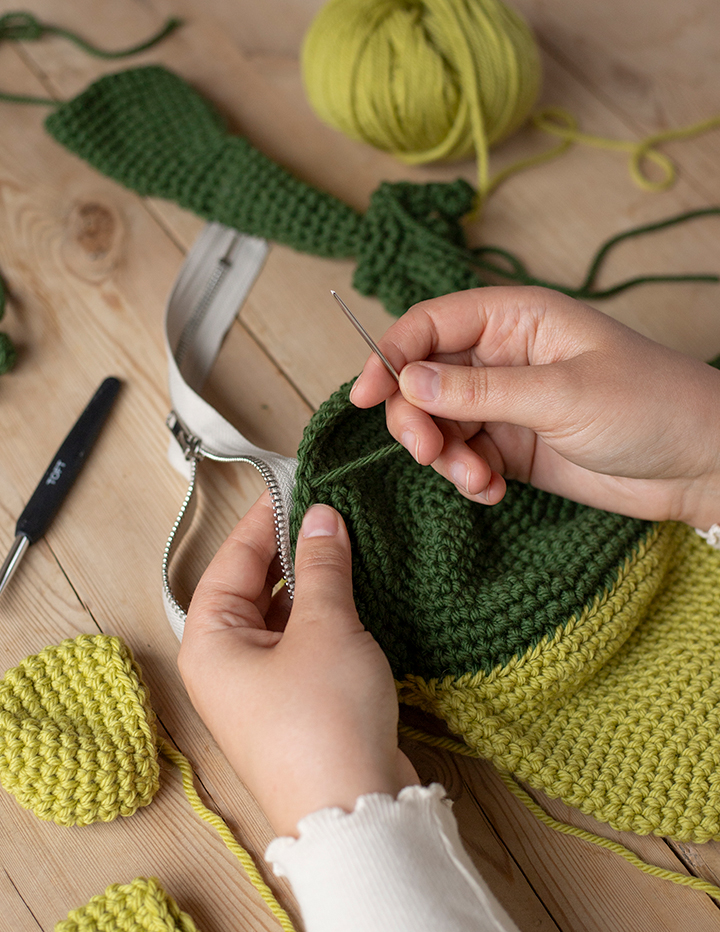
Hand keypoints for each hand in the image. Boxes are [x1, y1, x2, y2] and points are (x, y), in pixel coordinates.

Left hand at [178, 492, 418, 837]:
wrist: (354, 814)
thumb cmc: (323, 725)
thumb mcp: (325, 628)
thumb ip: (322, 566)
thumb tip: (320, 518)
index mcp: (208, 643)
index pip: (231, 561)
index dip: (264, 520)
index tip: (297, 487)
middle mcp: (225, 666)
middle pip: (253, 588)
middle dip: (292, 551)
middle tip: (330, 513)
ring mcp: (260, 690)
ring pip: (282, 617)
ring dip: (314, 585)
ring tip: (349, 546)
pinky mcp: (296, 707)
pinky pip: (304, 646)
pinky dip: (326, 620)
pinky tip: (357, 595)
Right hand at [350, 286, 719, 529]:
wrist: (700, 465)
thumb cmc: (651, 406)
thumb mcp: (561, 394)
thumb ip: (480, 391)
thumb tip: (408, 381)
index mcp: (515, 319)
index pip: (430, 325)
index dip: (389, 355)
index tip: (365, 395)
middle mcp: (503, 357)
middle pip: (422, 379)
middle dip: (416, 419)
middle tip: (429, 453)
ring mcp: (506, 404)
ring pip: (439, 424)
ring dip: (444, 457)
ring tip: (477, 480)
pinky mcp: (512, 447)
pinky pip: (464, 458)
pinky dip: (467, 479)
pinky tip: (493, 492)